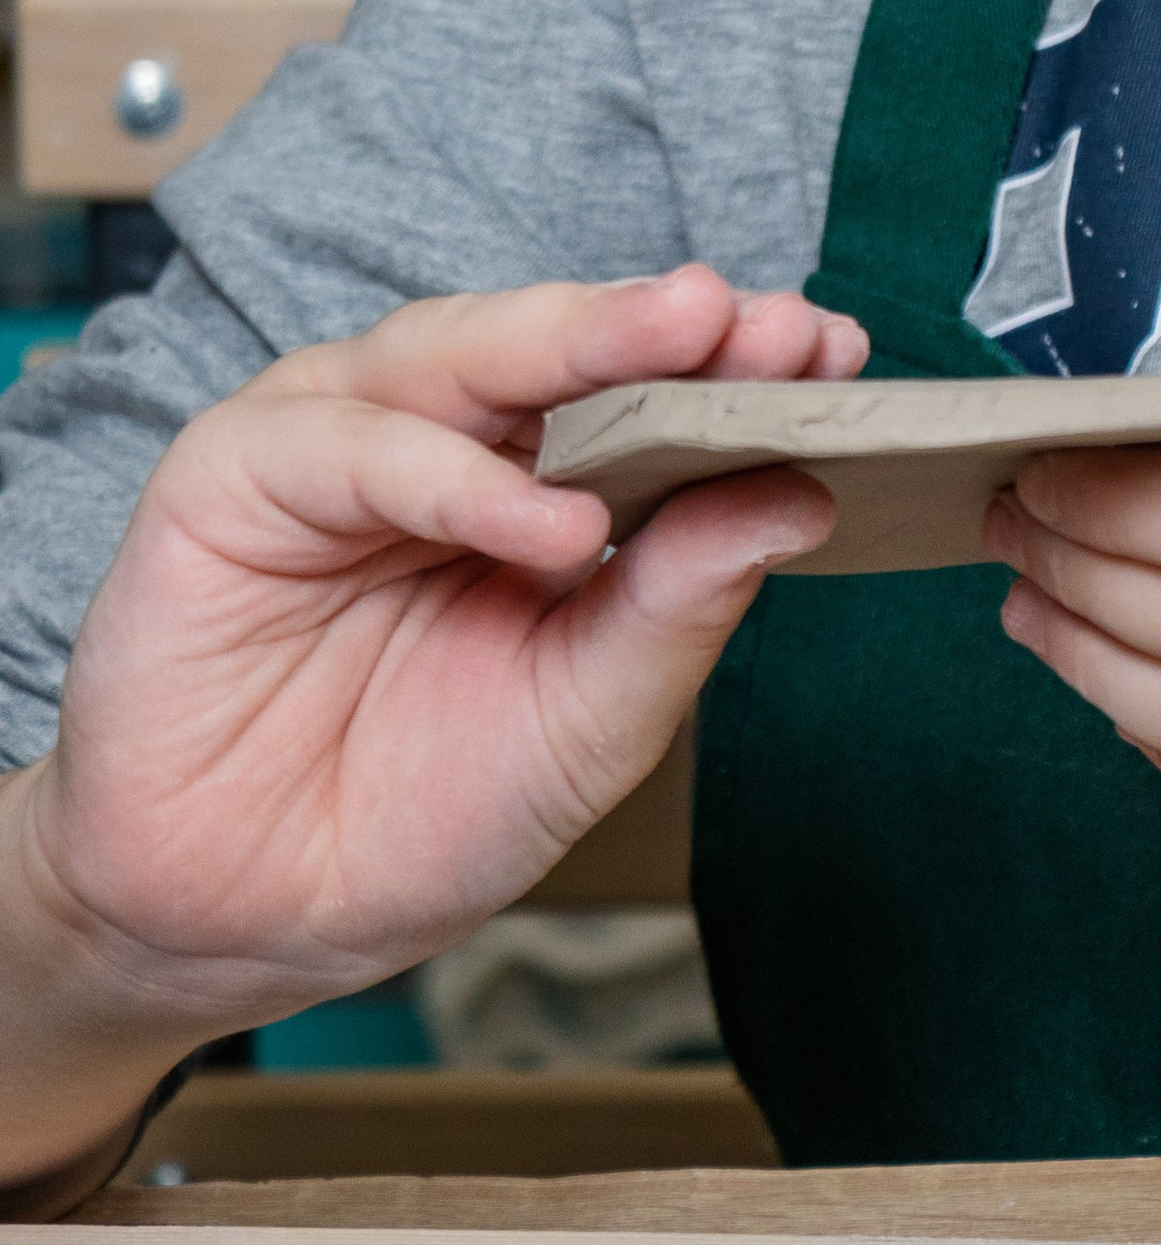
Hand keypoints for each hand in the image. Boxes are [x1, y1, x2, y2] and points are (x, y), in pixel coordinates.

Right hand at [8, 269, 857, 1067]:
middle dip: (676, 329)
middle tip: (774, 324)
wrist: (244, 919)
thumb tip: (799, 498)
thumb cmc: (415, 811)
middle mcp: (446, 439)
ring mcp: (340, 443)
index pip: (650, 392)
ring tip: (693, 350)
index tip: (840, 357)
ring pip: (467, 352)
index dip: (740, 367)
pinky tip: (549, 520)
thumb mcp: (588, 719)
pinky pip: (356, 446)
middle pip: (568, 350)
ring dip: (582, 344)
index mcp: (541, 481)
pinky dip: (457, 475)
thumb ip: (677, 606)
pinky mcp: (236, 473)